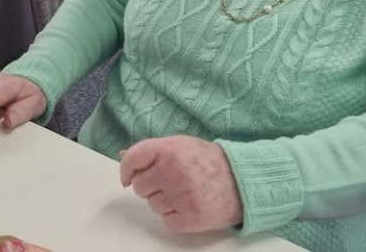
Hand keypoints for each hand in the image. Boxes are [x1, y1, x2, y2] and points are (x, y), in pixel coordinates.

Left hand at [120, 136, 243, 232]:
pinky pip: (166, 221)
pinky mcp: (189, 217)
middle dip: (149, 186)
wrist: (242, 182)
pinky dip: (174, 216)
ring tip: (184, 192)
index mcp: (169, 150)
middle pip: (139, 187)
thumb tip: (124, 155)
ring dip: (163, 202)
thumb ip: (153, 149)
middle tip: (168, 182)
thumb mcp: (181, 145)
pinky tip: (189, 204)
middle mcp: (173, 171)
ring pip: (152, 205)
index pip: (132, 160)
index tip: (127, 177)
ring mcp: (181, 196)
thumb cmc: (209, 162)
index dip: (126, 170)